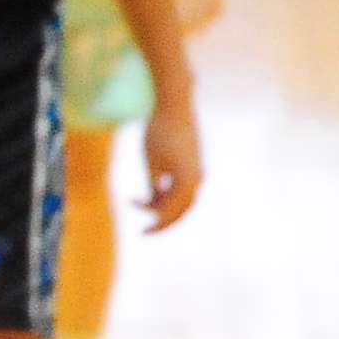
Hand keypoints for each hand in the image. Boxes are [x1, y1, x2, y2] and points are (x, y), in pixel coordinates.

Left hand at [139, 95, 202, 232]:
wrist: (175, 106)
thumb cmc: (159, 134)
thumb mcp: (151, 165)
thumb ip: (154, 190)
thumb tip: (155, 207)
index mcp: (188, 181)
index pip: (172, 213)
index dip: (157, 225)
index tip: (141, 232)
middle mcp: (198, 178)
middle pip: (182, 210)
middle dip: (162, 220)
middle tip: (144, 229)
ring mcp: (198, 170)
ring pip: (182, 199)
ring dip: (163, 205)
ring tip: (139, 200)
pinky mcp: (194, 163)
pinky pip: (183, 187)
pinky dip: (168, 193)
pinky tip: (152, 189)